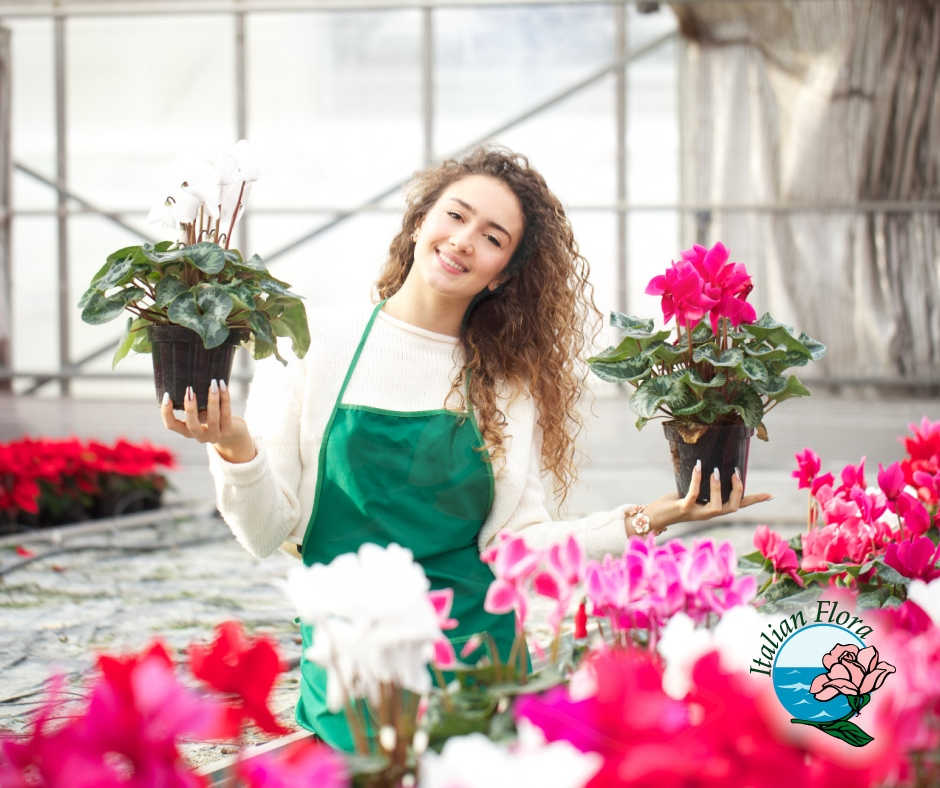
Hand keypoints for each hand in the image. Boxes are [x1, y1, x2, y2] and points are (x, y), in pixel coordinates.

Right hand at [160, 379, 255, 463]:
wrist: (234, 434)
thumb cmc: (212, 419)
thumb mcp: (201, 415)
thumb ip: (194, 406)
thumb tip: (187, 384)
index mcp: (188, 432)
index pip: (171, 425)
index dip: (166, 413)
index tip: (167, 396)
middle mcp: (200, 436)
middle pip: (192, 425)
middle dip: (190, 408)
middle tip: (189, 390)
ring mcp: (215, 435)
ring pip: (212, 419)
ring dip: (212, 400)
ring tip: (212, 384)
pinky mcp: (229, 431)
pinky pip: (226, 414)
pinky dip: (225, 399)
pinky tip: (223, 387)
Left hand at [643, 460, 771, 532]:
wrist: (654, 517)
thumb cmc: (674, 502)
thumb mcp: (693, 493)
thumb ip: (704, 485)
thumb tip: (712, 464)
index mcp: (713, 509)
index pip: (739, 505)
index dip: (755, 500)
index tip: (771, 494)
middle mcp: (708, 514)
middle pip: (733, 507)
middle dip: (738, 491)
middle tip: (735, 472)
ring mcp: (697, 513)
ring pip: (718, 507)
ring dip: (719, 489)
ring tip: (717, 471)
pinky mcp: (684, 509)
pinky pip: (694, 495)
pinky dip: (698, 480)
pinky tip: (699, 466)